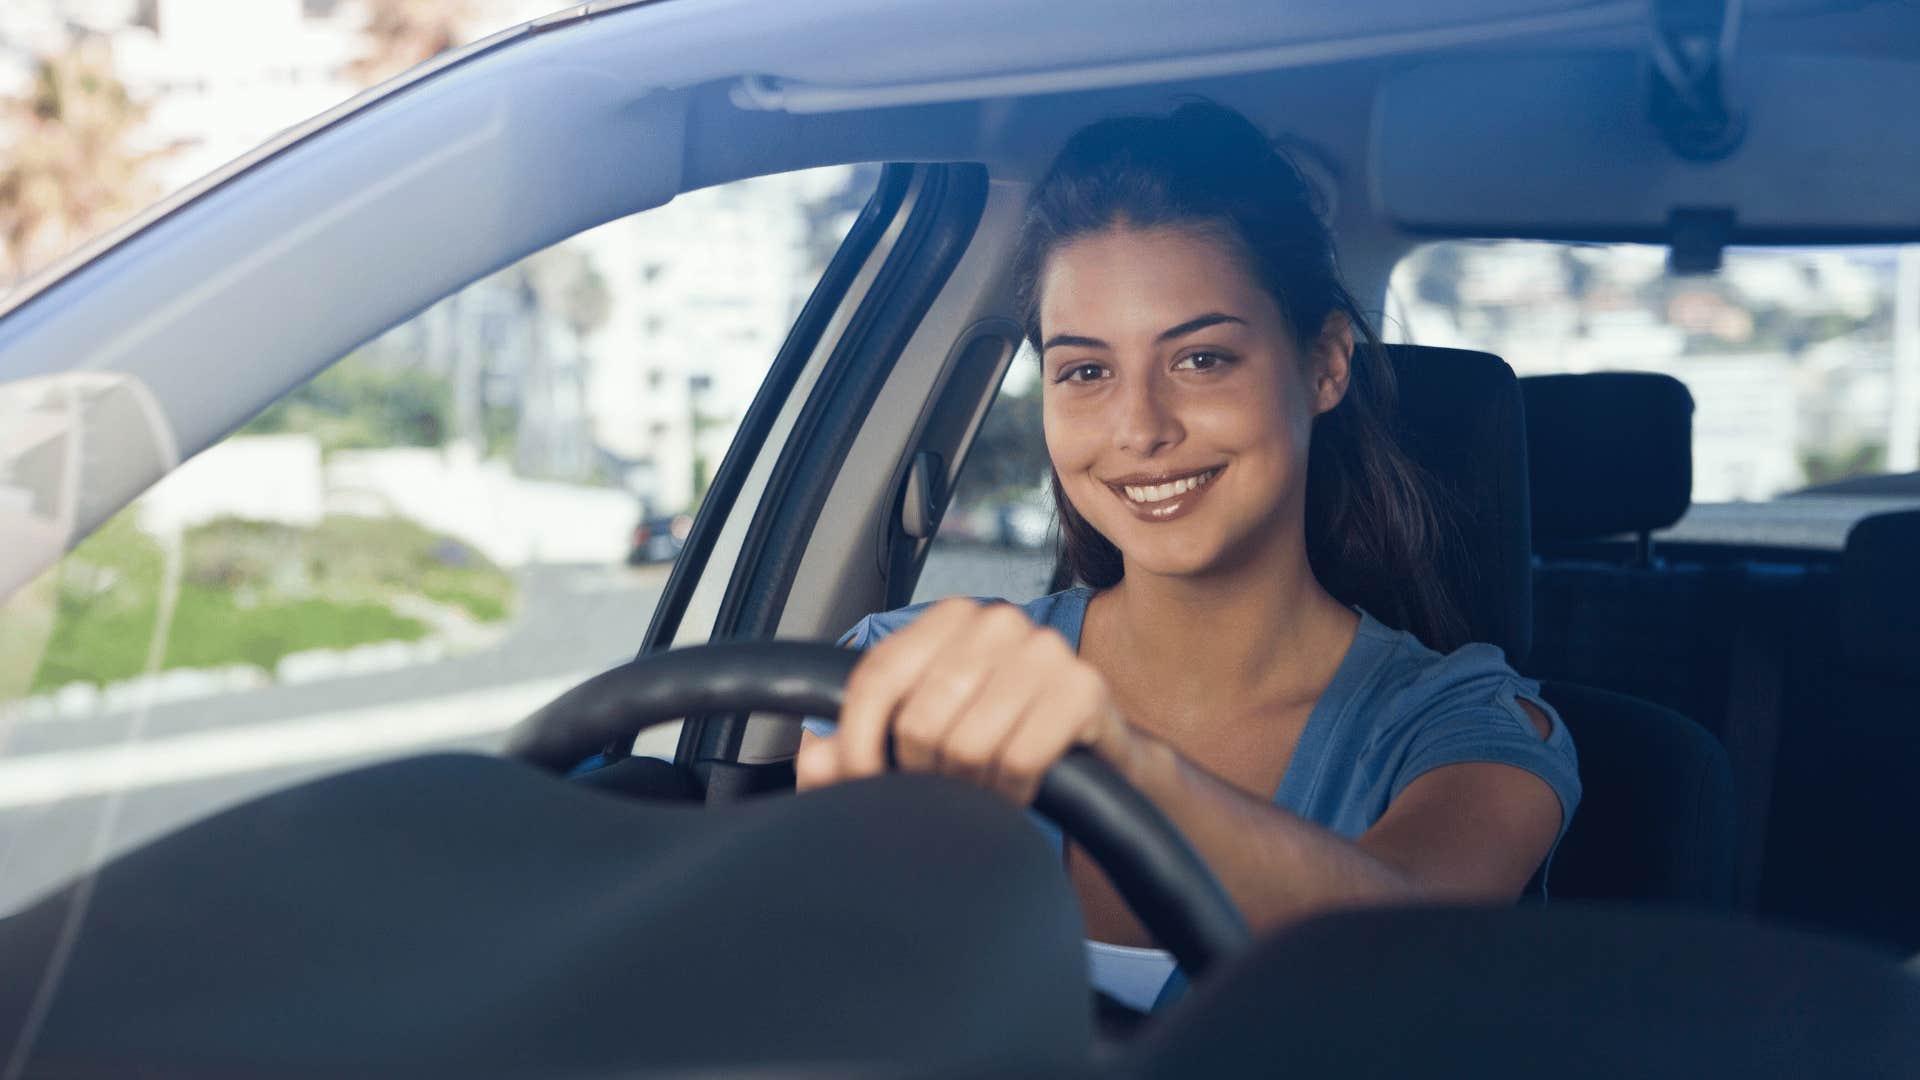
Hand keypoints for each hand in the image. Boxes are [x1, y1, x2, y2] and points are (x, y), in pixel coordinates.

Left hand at [794, 597, 1138, 805]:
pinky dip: (1012, 790)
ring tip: (982, 788)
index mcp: (948, 617)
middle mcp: (997, 621)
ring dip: (971, 788)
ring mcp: (1045, 649)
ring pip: (968, 744)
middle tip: (945, 787)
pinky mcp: (1084, 688)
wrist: (1092, 755)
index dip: (858, 741)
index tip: (863, 780)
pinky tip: (1018, 788)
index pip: (876, 678)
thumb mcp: (920, 744)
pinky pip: (1019, 758)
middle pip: (921, 720)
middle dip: (925, 774)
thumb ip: (857, 753)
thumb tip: (816, 761)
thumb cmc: (995, 741)